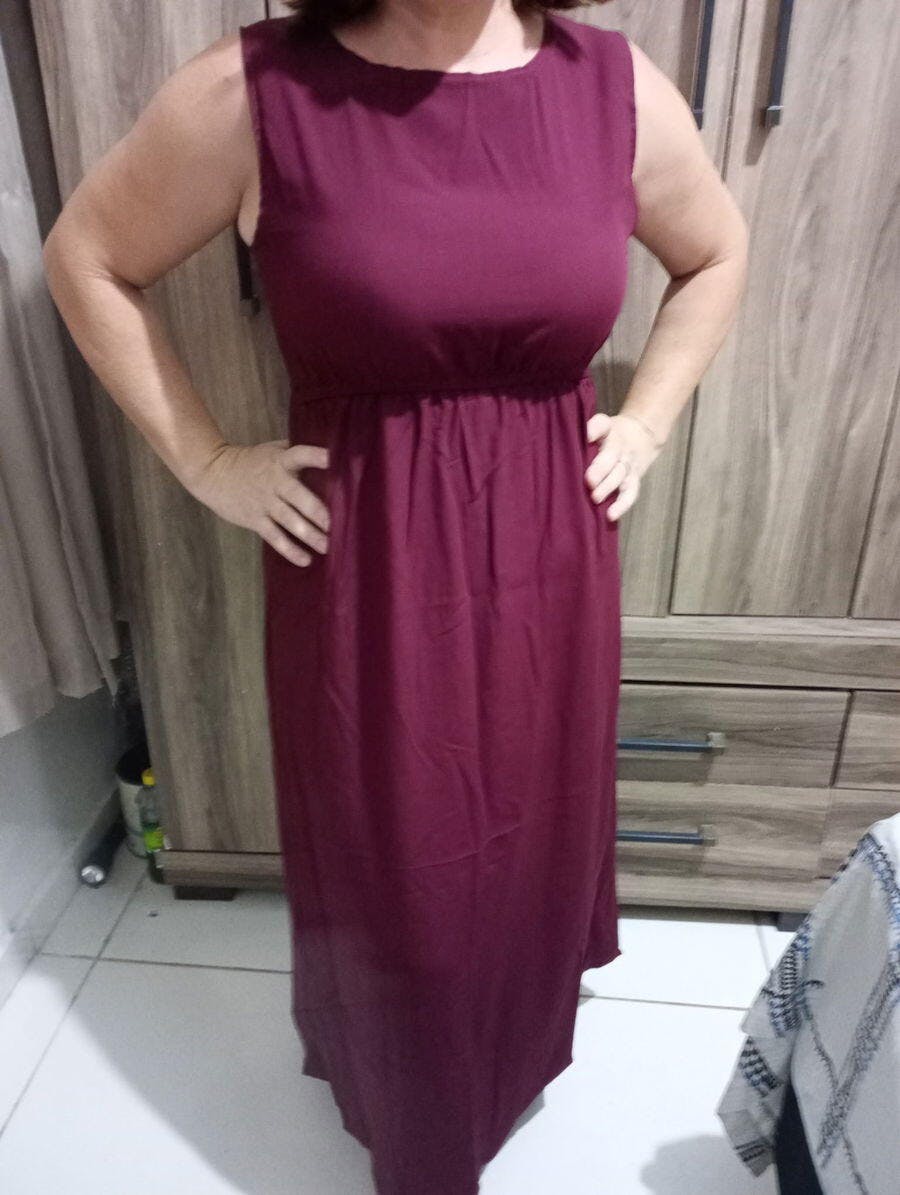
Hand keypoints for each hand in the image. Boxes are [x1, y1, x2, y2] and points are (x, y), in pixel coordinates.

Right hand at [189, 439, 329, 565]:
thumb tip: (334, 452)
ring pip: (289, 520)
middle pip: (297, 495)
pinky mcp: (255, 520)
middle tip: (334, 524)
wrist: (214, 473)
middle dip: (316, 510)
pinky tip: (306, 560)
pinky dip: (290, 550)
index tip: (332, 459)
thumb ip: (297, 453)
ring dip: (309, 534)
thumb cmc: (253, 462)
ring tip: (327, 547)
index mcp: (281, 460)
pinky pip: (275, 537)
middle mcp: (274, 481)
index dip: (315, 456)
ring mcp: (264, 502)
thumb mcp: (273, 450)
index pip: (300, 455)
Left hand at [584, 411, 661, 520]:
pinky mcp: (633, 480)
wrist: (641, 437)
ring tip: (595, 498)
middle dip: (601, 468)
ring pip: (620, 476)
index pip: (602, 425)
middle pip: (611, 456)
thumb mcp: (599, 426)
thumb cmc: (609, 435)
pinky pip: (630, 493)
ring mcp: (628, 465)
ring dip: (608, 487)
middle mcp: (620, 447)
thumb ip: (585, 433)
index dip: (594, 429)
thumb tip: (562, 443)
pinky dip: (622, 505)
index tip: (586, 436)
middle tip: (589, 480)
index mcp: (608, 430)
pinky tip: (611, 515)